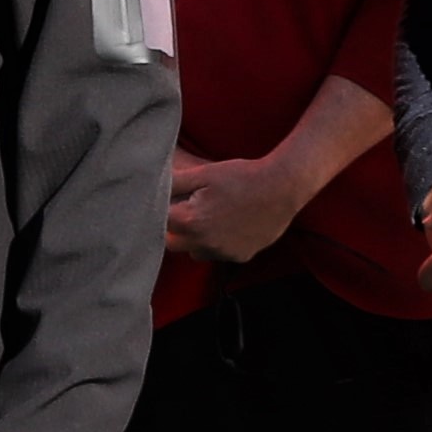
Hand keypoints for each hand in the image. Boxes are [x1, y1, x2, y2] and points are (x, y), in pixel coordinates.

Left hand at [165, 148, 305, 269]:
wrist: (282, 188)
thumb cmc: (241, 176)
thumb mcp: (203, 173)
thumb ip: (173, 182)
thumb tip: (150, 183)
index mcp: (190, 221)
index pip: (158, 224)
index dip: (159, 213)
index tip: (166, 204)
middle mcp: (204, 243)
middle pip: (172, 244)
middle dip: (174, 229)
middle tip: (185, 210)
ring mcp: (222, 253)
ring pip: (195, 252)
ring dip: (195, 239)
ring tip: (209, 216)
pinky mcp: (239, 257)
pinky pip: (218, 255)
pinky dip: (217, 244)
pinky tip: (228, 224)